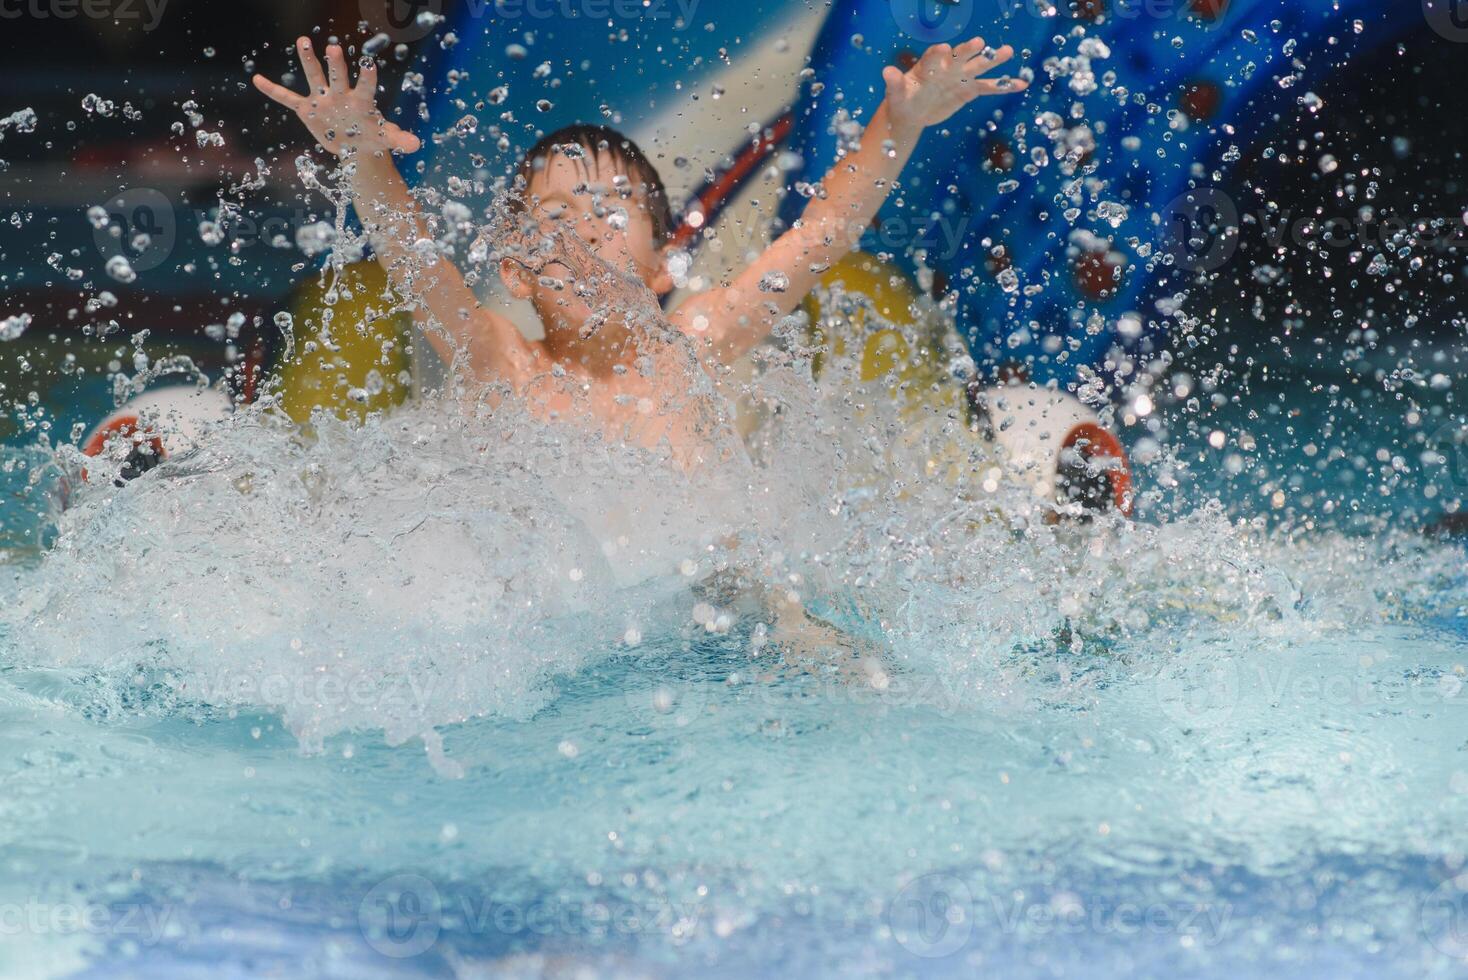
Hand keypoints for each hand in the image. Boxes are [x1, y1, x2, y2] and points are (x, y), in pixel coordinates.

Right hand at [253, 36, 420, 157]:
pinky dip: (273, 90)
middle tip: (333, 49)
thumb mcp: (386, 140)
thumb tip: (416, 144)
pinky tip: (257, 79)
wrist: (356, 143)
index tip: (369, 64)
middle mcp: (341, 94)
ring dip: (308, 60)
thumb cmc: (373, 137)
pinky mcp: (308, 109)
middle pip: (338, 75)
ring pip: (314, 76)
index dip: (368, 76)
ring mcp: (323, 99)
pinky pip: (287, 99)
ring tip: (302, 41)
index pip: (366, 86)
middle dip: (335, 64)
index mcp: (362, 100)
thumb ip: (400, 139)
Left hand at [880, 38, 1027, 134]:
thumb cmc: (902, 100)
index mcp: (928, 66)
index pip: (933, 57)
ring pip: (978, 66)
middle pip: (960, 56)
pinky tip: (1022, 84)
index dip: (939, 54)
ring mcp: (961, 77)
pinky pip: (989, 87)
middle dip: (969, 50)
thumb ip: (894, 83)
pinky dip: (1004, 86)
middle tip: (979, 43)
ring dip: (992, 59)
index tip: (945, 49)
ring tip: (1008, 51)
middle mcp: (947, 67)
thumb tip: (886, 72)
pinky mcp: (970, 90)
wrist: (912, 112)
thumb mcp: (896, 94)